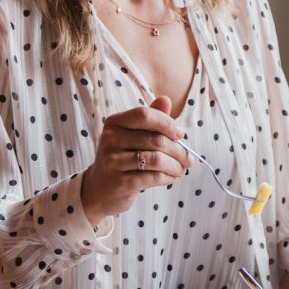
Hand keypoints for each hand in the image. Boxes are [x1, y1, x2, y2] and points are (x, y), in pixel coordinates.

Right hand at [80, 96, 192, 224]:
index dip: (167, 123)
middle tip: (188, 159)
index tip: (180, 135)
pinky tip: (172, 177)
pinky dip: (168, 177)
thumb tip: (166, 100)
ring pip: (157, 159)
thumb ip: (151, 118)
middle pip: (156, 139)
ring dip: (176, 165)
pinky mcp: (119, 182)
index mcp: (115, 122)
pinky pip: (153, 177)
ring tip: (182, 169)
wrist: (99, 189)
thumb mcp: (134, 135)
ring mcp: (113, 161)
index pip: (145, 115)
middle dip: (179, 150)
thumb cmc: (123, 157)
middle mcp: (110, 139)